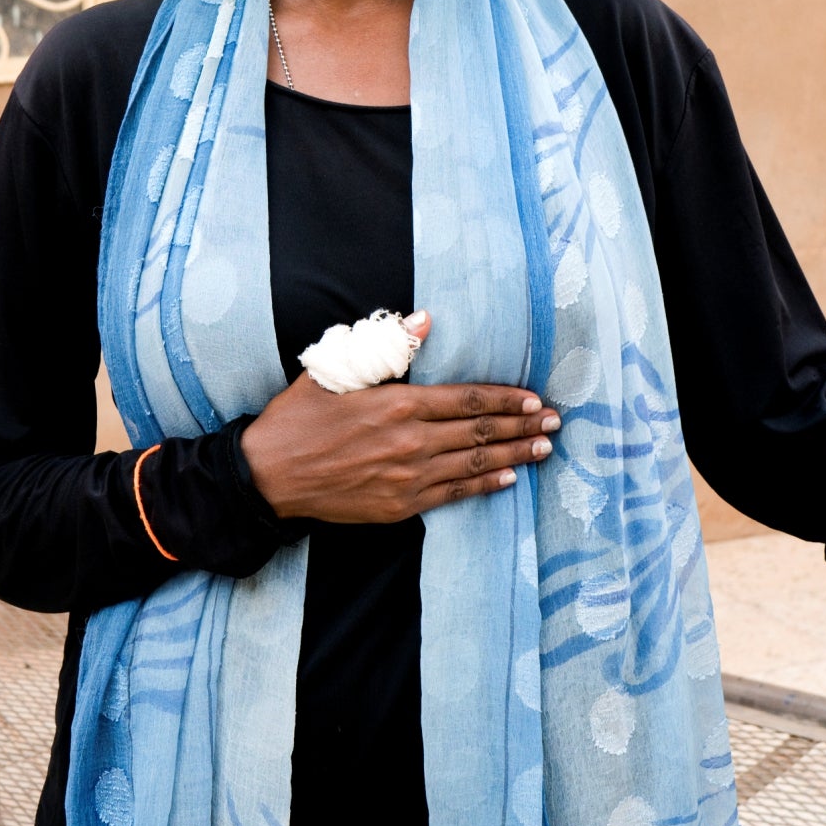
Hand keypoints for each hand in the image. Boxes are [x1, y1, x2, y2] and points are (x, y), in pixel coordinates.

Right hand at [239, 323, 558, 523]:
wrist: (270, 476)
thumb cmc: (299, 417)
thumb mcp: (335, 369)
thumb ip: (385, 345)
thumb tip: (424, 320)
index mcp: (397, 404)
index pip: (467, 399)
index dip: (506, 398)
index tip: (534, 397)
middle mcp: (409, 442)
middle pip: (479, 431)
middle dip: (522, 425)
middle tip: (555, 421)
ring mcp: (407, 478)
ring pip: (473, 463)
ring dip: (513, 455)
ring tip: (544, 448)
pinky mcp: (399, 505)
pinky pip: (453, 493)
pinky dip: (484, 484)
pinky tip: (507, 478)